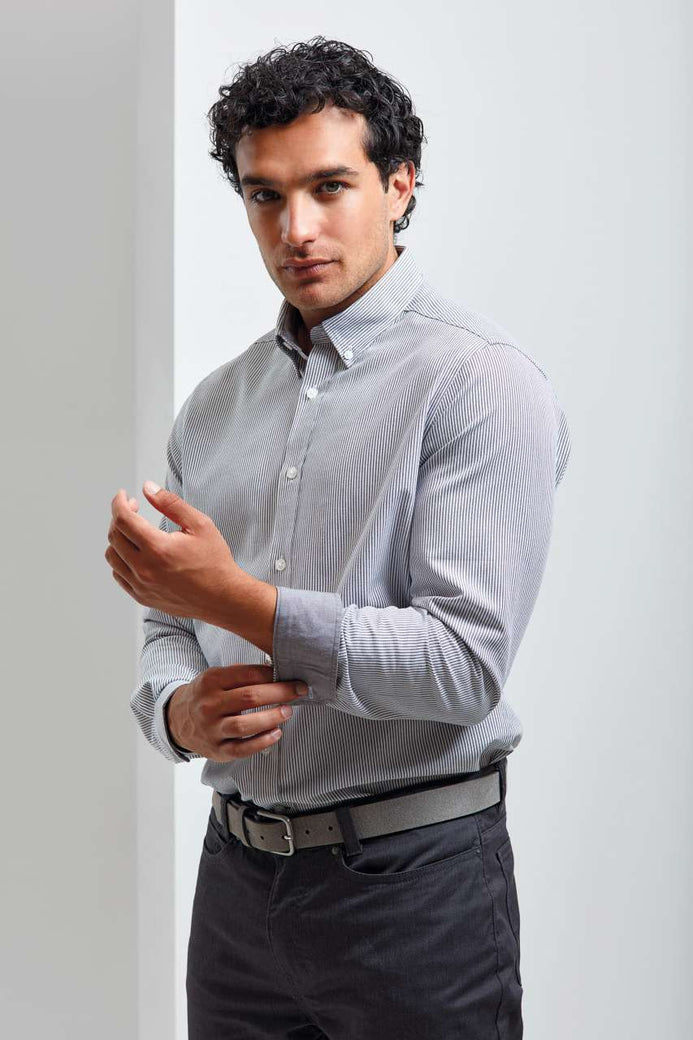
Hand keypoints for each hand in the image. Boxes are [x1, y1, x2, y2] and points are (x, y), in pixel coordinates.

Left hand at [104, 483, 239, 622]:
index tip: (124, 495)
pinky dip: (120, 559)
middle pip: (114, 536)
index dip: (119, 503)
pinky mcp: (142, 597)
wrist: (223, 598)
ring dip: (118, 537)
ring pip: (112, 556)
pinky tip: (134, 551)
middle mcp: (145, 569)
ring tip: (133, 530)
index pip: (123, 520)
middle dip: (119, 516)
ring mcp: (141, 586)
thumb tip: (147, 488)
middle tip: (134, 508)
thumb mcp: (199, 524)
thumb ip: (171, 503)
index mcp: (158, 549)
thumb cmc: (215, 562)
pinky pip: (119, 575)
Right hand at [166, 664, 308, 761]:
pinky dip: (262, 742)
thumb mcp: (216, 677)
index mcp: (211, 681)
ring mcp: (212, 729)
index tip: (290, 675)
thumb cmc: (206, 695)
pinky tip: (276, 733)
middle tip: (298, 691)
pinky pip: (241, 749)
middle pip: (249, 697)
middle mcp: (209, 705)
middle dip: (279, 693)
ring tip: (287, 712)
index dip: (272, 675)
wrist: (177, 719)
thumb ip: (242, 675)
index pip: (246, 674)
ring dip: (271, 718)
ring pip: (244, 725)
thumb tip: (276, 671)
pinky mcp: (217, 750)